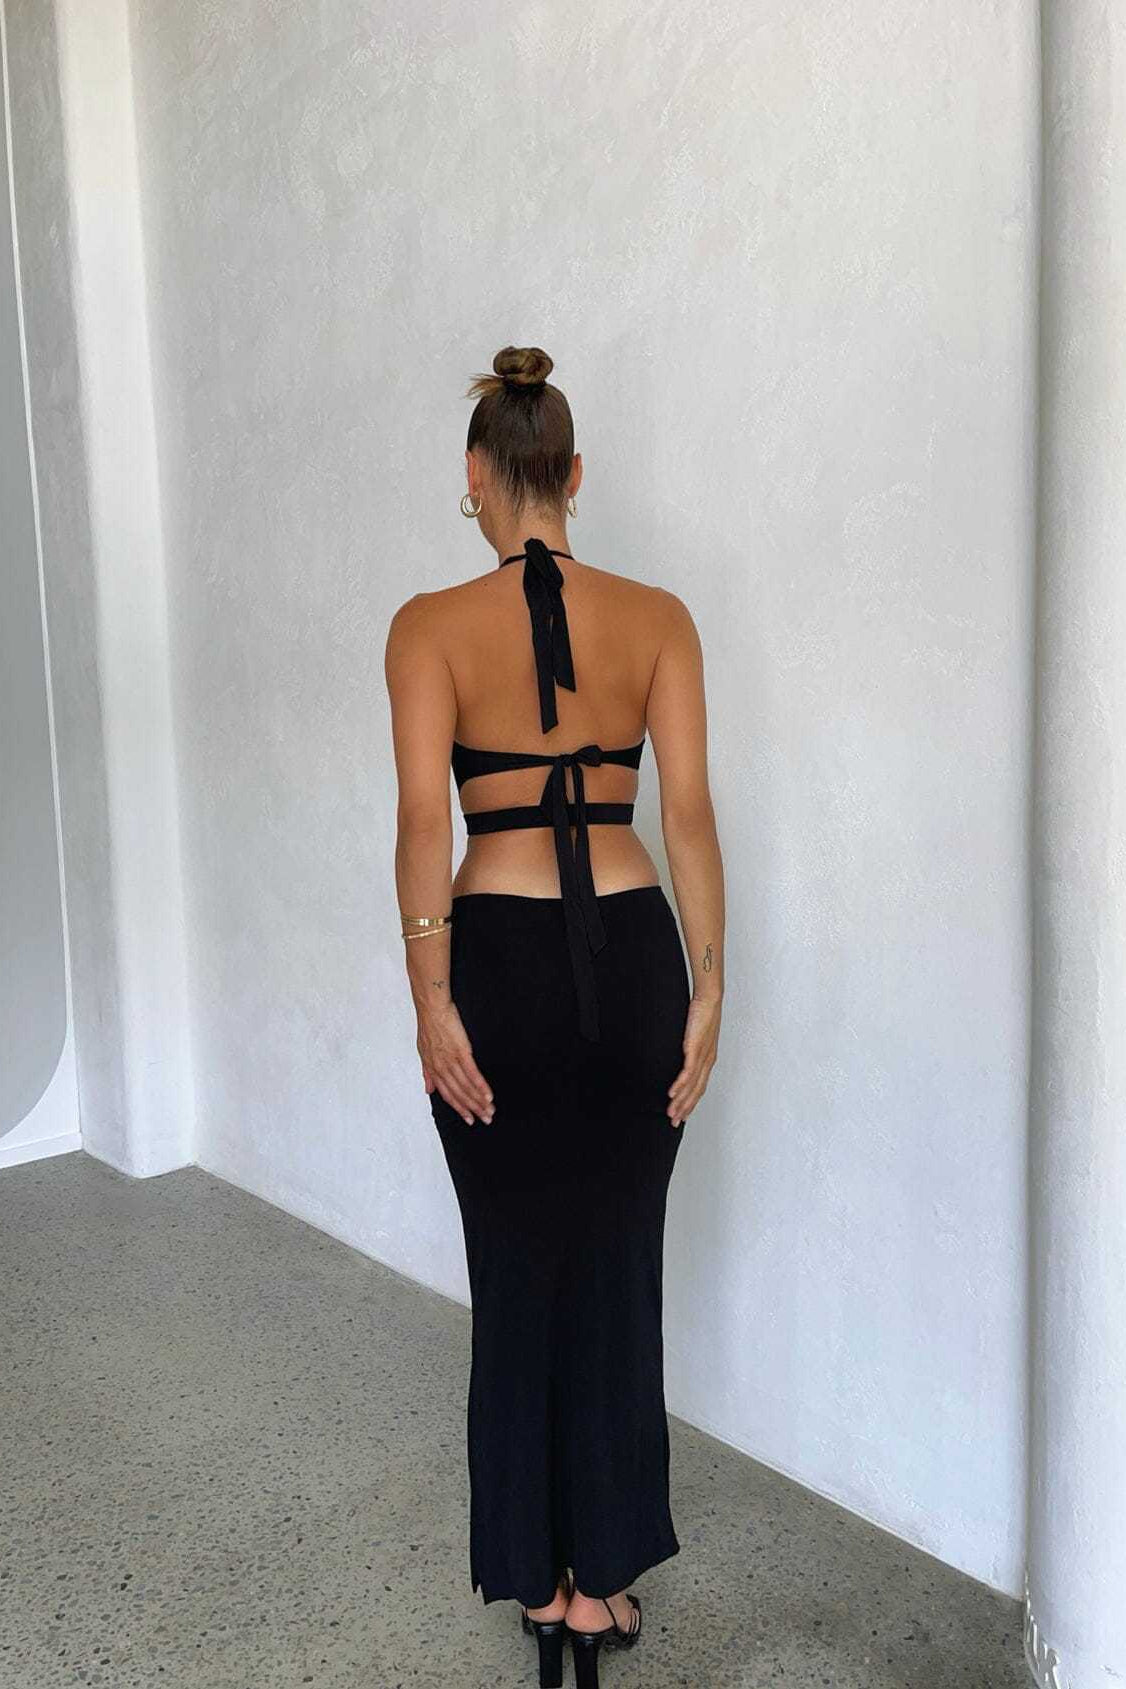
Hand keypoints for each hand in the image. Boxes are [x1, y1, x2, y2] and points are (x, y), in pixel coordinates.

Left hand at [418, 1003, 493, 1124]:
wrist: (432, 1007)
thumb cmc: (430, 1026)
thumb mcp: (423, 1052)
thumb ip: (427, 1073)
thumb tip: (428, 1090)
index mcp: (432, 1069)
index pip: (447, 1094)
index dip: (459, 1108)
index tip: (469, 1119)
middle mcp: (441, 1068)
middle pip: (459, 1094)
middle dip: (473, 1109)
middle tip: (487, 1119)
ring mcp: (451, 1060)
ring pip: (466, 1087)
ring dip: (479, 1101)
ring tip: (491, 1110)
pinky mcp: (461, 1051)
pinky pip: (472, 1073)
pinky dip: (481, 1086)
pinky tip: (489, 1095)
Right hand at [668, 993, 720, 1126]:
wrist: (709, 999)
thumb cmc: (702, 1014)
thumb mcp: (695, 1035)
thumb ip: (689, 1047)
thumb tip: (681, 1053)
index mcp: (708, 1060)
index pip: (700, 1087)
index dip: (691, 1103)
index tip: (682, 1115)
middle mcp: (708, 1062)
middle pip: (696, 1092)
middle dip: (685, 1109)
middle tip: (674, 1122)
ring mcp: (702, 1057)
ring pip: (691, 1086)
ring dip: (680, 1102)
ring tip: (670, 1113)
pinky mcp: (695, 1050)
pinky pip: (687, 1073)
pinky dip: (679, 1085)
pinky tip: (671, 1094)